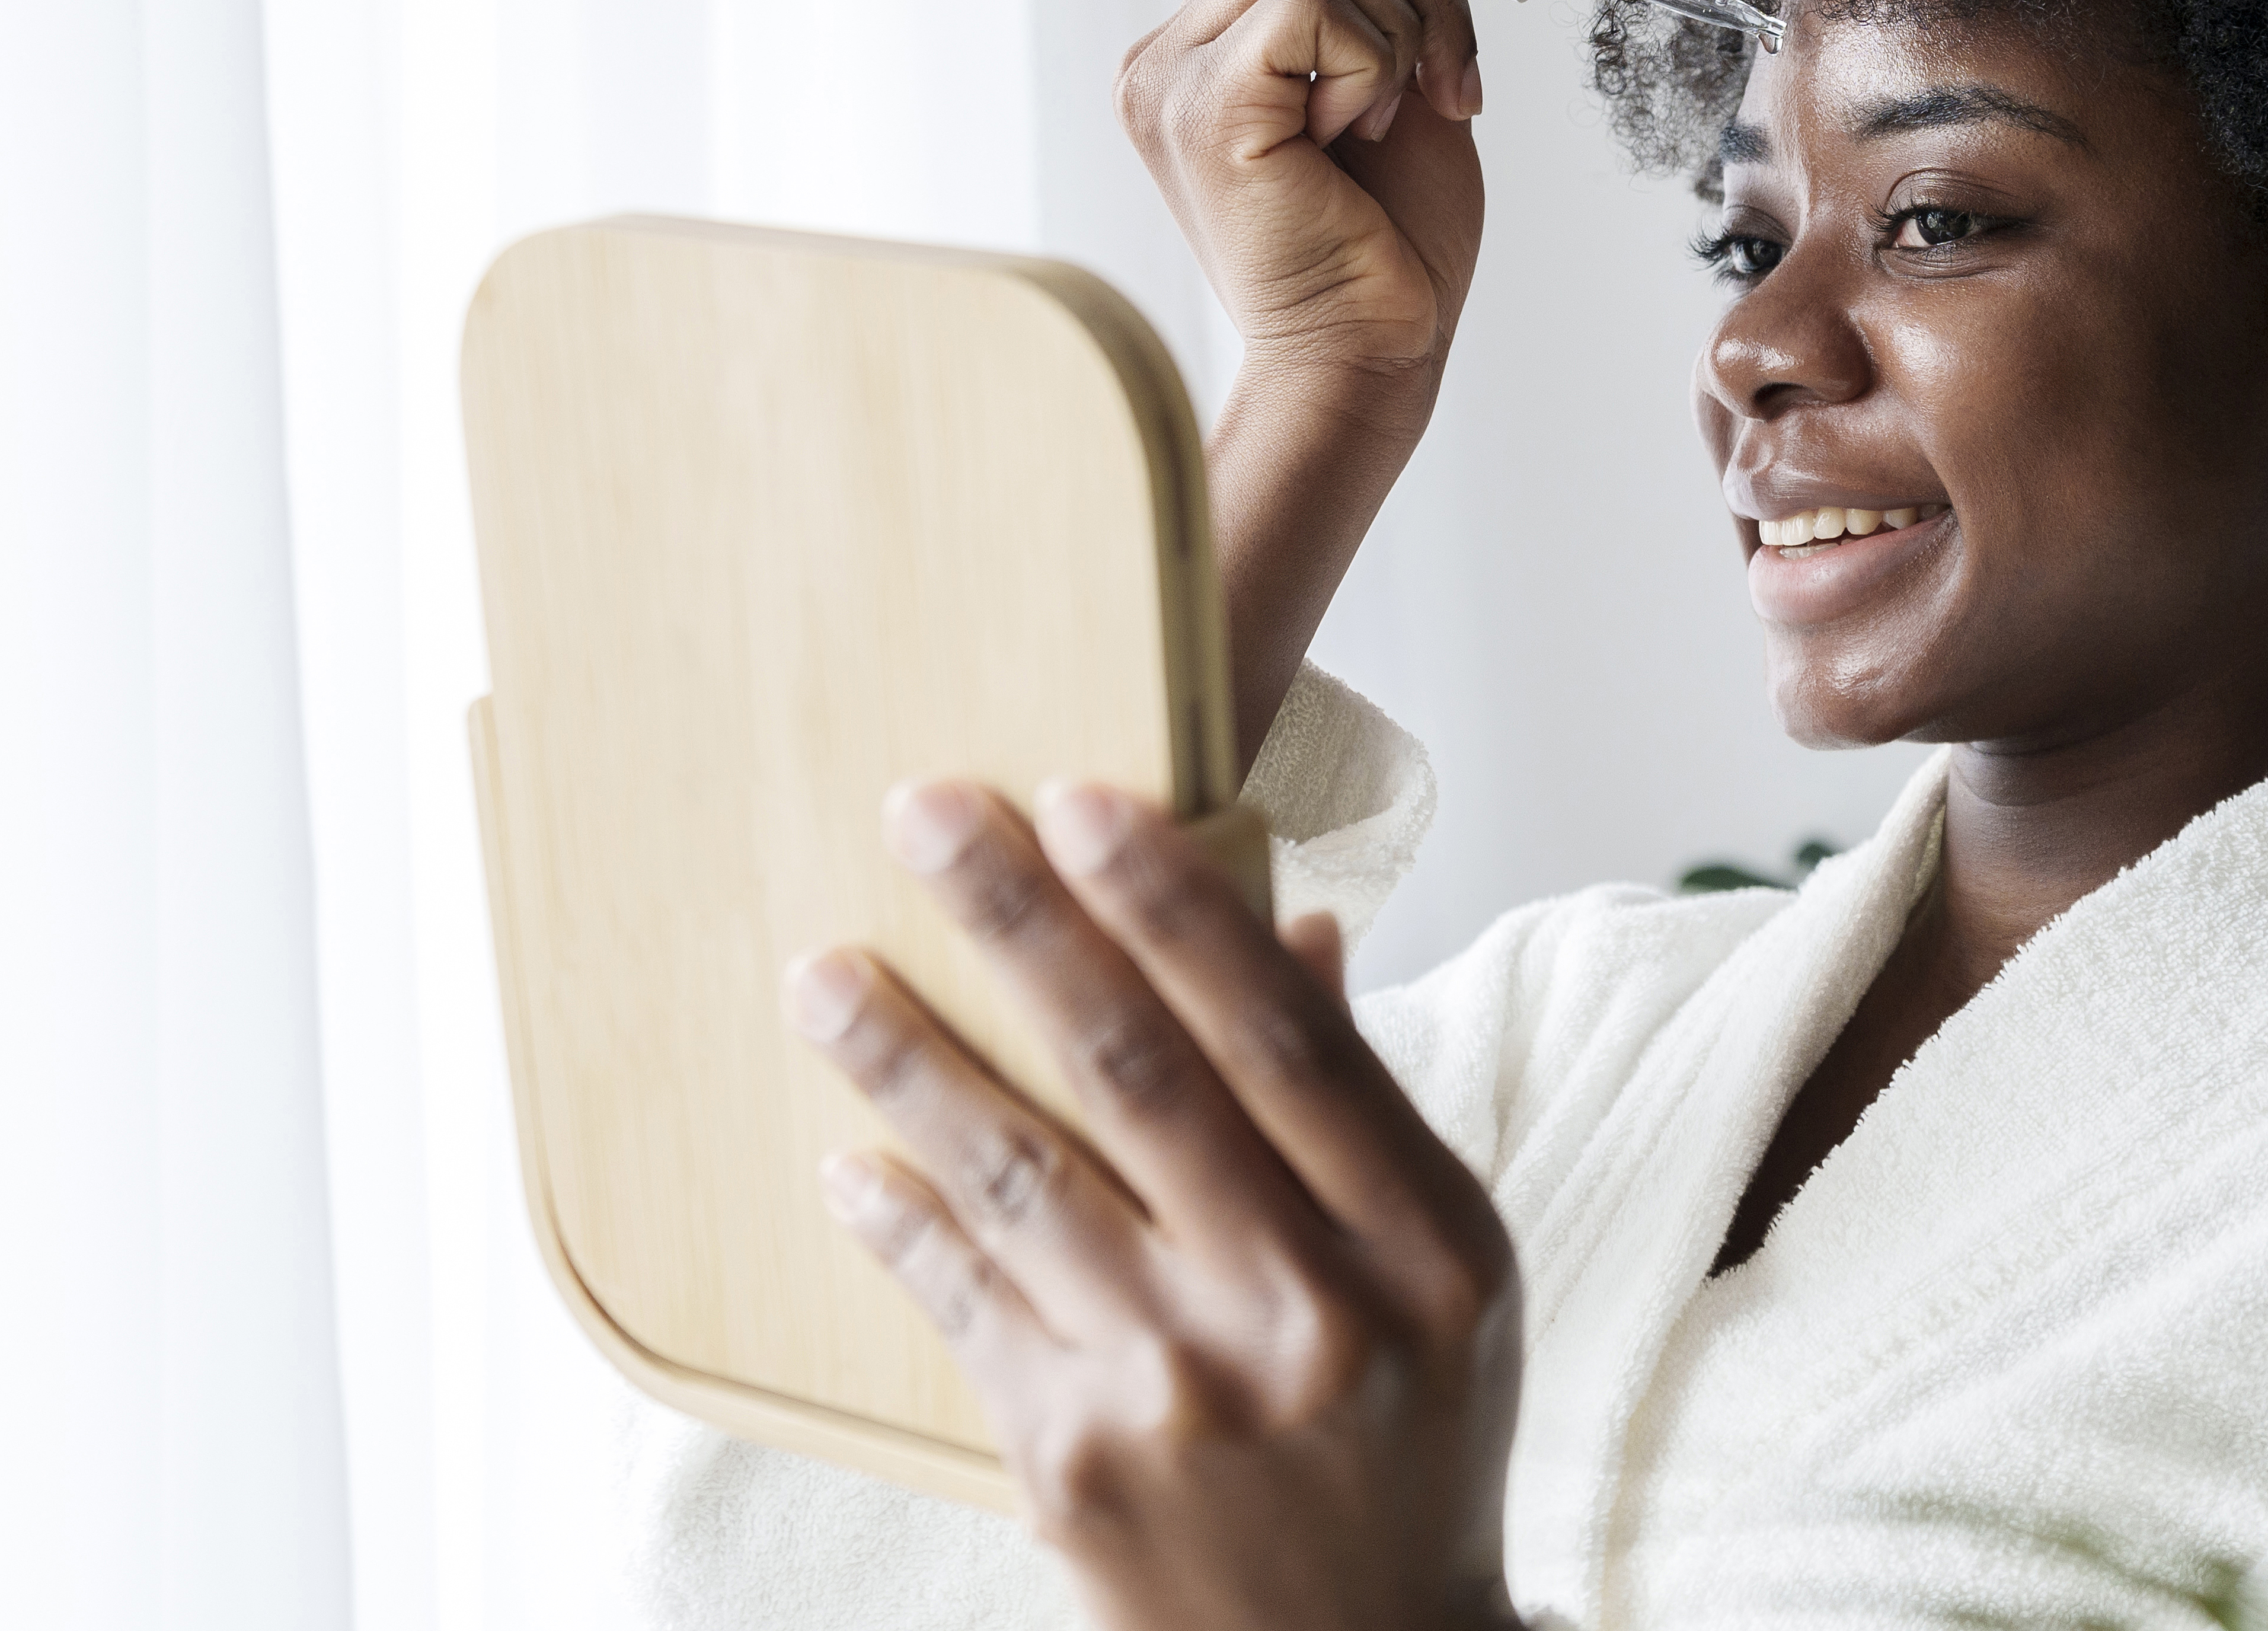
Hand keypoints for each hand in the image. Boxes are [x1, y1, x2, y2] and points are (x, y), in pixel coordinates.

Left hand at [786, 778, 1520, 1630]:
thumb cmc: (1412, 1443)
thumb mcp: (1445, 1276)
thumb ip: (1360, 1107)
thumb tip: (1291, 928)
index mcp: (1421, 1244)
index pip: (1283, 1037)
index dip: (1177, 910)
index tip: (1084, 798)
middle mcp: (1308, 1311)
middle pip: (1142, 1077)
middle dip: (1023, 928)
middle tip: (924, 815)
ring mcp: (1185, 1395)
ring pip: (1024, 1183)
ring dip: (909, 1066)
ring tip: (822, 978)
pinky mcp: (1078, 1470)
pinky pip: (967, 1313)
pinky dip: (903, 1229)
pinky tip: (849, 1163)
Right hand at [1119, 0, 1489, 399]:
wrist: (1371, 357)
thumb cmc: (1389, 245)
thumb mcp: (1419, 72)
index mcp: (1207, 45)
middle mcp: (1167, 54)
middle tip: (1456, 71)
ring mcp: (1170, 80)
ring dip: (1401, 28)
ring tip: (1401, 119)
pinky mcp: (1201, 108)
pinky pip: (1306, 3)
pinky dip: (1369, 61)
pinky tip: (1362, 136)